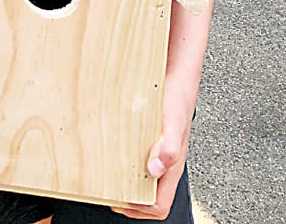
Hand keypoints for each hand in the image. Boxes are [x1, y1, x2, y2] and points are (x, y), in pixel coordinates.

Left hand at [111, 92, 191, 219]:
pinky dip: (123, 161)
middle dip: (129, 199)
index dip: (140, 209)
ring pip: (141, 178)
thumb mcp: (173, 123)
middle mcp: (164, 163)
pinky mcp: (147, 139)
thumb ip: (169, 148)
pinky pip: (136, 158)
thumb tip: (156, 170)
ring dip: (125, 180)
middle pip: (148, 195)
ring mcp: (156, 151)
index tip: (119, 201)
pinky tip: (112, 151)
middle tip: (107, 191)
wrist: (176, 76)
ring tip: (107, 175)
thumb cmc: (178, 99)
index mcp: (172, 168)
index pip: (159, 205)